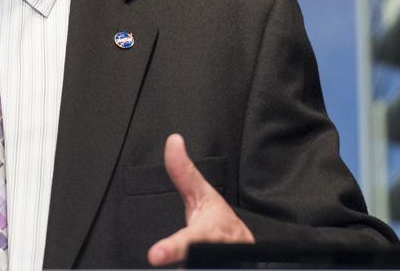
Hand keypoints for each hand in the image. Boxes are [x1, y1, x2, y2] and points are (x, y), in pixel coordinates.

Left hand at [147, 134, 253, 266]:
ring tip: (180, 268)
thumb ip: (183, 173)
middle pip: (196, 263)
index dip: (174, 248)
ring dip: (189, 269)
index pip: (191, 240)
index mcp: (209, 231)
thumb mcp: (202, 195)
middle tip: (160, 258)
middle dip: (185, 264)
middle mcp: (217, 252)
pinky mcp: (222, 270)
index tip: (155, 255)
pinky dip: (192, 270)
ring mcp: (219, 266)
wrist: (245, 248)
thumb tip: (173, 141)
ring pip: (198, 270)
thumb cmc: (219, 222)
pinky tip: (185, 269)